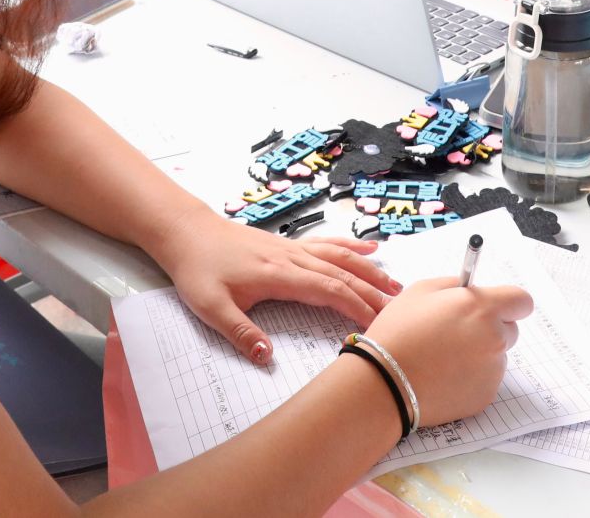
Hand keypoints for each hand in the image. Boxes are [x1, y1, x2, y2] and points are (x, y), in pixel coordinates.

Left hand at [150, 211, 397, 363]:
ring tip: (396, 285)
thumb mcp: (210, 307)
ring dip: (370, 269)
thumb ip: (240, 332)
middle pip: (342, 274)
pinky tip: (370, 245)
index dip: (356, 306)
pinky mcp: (288, 244)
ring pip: (340, 256)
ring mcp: (292, 248)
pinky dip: (351, 244)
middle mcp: (292, 258)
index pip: (328, 291)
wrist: (187, 232)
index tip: (379, 324)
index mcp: (278, 275)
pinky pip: (327, 243)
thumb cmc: (198, 269)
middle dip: (373, 292)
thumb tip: (267, 357)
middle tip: (402, 311)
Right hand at [364, 277, 534, 425]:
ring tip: (443, 357)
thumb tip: (470, 288)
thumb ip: (454, 285)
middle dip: (491, 327)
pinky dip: (470, 377)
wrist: (385, 383)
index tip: (495, 305)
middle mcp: (494, 339)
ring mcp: (492, 370)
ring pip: (496, 355)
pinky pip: (485, 379)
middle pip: (510, 329)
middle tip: (459, 331)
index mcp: (482, 308)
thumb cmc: (399, 332)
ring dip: (479, 353)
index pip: (521, 300)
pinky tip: (443, 375)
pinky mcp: (486, 395)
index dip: (509, 301)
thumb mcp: (420, 291)